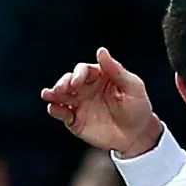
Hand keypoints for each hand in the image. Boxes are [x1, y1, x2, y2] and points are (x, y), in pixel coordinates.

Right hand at [42, 46, 166, 155]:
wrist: (138, 135)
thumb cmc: (138, 107)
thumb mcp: (132, 87)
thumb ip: (116, 70)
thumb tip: (101, 50)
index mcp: (99, 76)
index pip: (84, 70)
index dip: (78, 74)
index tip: (76, 82)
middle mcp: (86, 88)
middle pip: (69, 81)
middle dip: (62, 83)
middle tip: (59, 89)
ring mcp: (80, 104)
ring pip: (62, 96)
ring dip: (54, 94)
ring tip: (47, 95)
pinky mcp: (76, 120)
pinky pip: (63, 114)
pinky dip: (56, 110)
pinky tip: (53, 108)